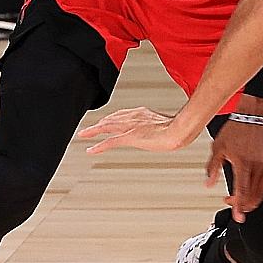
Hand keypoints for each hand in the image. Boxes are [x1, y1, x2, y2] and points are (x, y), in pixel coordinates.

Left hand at [79, 106, 196, 153]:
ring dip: (93, 131)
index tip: (105, 121)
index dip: (111, 118)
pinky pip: (110, 142)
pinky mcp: (130, 137)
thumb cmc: (179, 129)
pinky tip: (91, 150)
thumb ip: (161, 127)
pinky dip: (99, 146)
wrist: (179, 131)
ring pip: (106, 127)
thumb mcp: (168, 125)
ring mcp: (130, 127)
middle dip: (99, 124)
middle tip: (90, 129)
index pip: (121, 114)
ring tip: (83, 135)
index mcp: (142, 113)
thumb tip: (165, 132)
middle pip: (110, 119)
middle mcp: (133, 117)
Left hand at [205, 119, 262, 222]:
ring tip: (239, 197)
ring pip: (261, 192)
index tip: (238, 217)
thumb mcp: (218, 148)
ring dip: (251, 198)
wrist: (254, 114)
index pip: (242, 192)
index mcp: (243, 163)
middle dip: (244, 205)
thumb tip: (208, 184)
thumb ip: (213, 168)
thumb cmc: (236, 129)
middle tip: (233, 205)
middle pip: (254, 196)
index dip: (239, 207)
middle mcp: (258, 166)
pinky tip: (249, 186)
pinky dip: (258, 189)